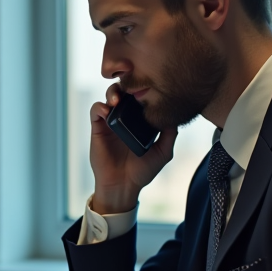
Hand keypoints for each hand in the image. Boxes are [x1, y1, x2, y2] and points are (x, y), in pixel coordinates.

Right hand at [90, 83, 178, 212]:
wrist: (123, 185)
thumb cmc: (143, 171)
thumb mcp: (163, 152)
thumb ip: (170, 134)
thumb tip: (175, 115)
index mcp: (141, 119)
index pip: (142, 96)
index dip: (145, 88)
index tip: (151, 86)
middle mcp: (126, 117)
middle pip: (125, 91)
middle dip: (128, 85)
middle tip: (132, 89)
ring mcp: (111, 121)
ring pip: (110, 96)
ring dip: (113, 92)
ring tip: (118, 99)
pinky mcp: (98, 128)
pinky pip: (96, 110)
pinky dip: (100, 107)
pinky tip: (107, 111)